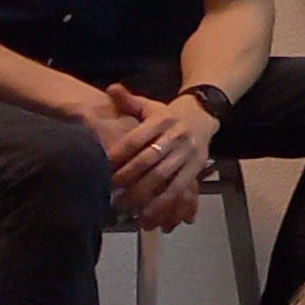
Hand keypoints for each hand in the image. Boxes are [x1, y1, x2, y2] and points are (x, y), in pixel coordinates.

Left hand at [102, 84, 213, 230]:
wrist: (203, 115)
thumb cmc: (168, 114)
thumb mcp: (149, 105)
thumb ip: (128, 101)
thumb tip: (111, 89)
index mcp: (161, 120)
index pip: (135, 140)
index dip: (117, 155)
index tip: (101, 168)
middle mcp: (176, 136)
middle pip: (148, 161)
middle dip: (126, 179)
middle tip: (108, 192)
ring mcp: (188, 153)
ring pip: (163, 178)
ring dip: (143, 196)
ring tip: (125, 207)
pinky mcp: (196, 168)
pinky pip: (179, 189)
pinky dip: (164, 205)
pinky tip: (148, 216)